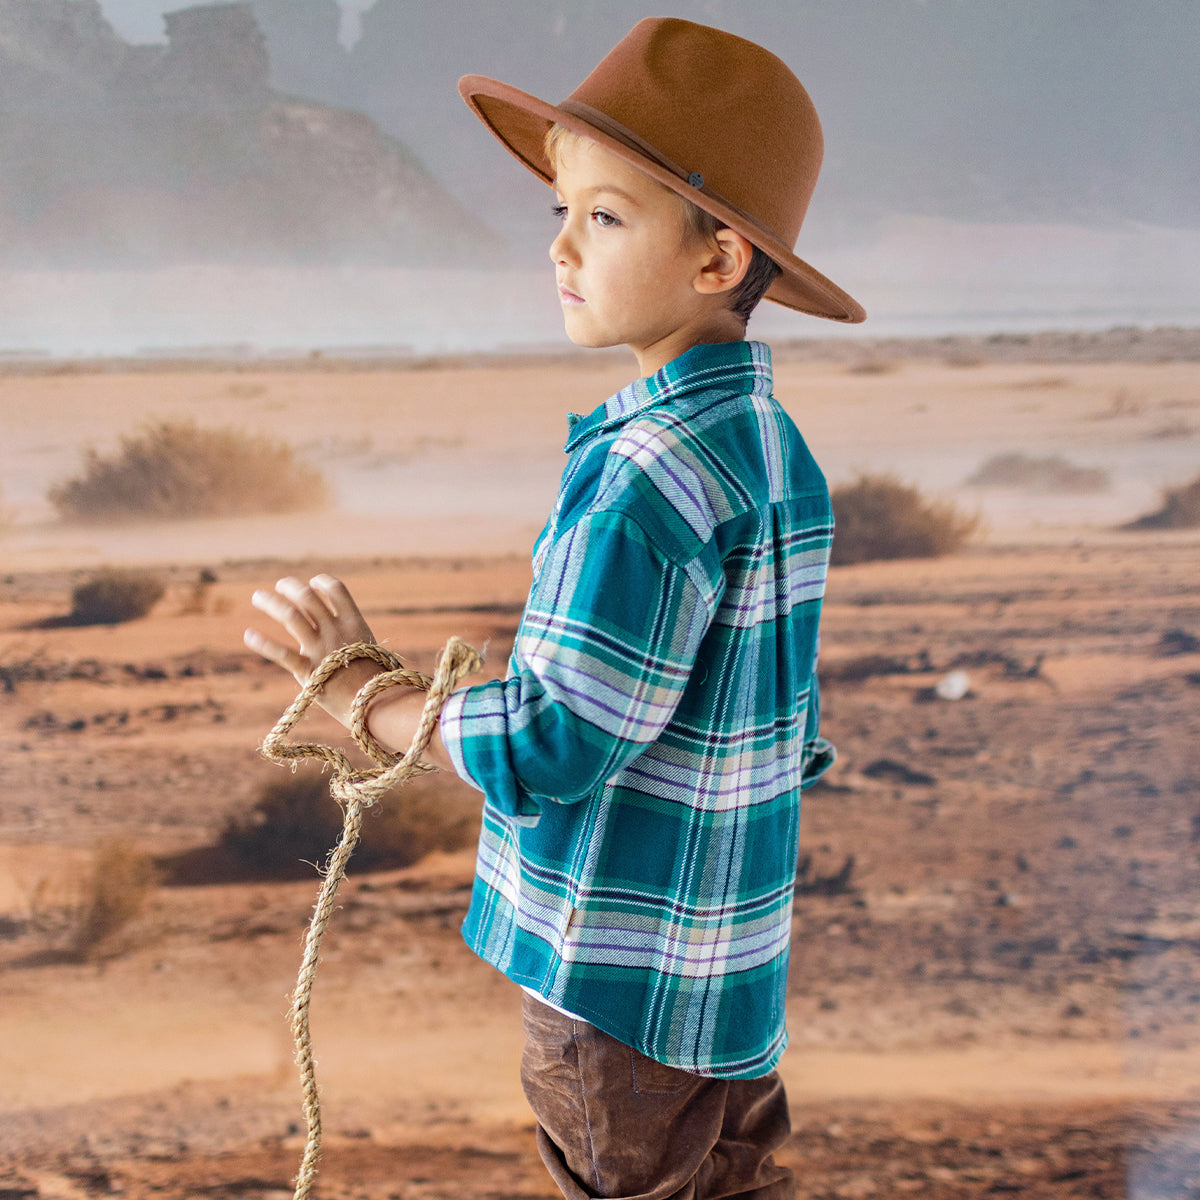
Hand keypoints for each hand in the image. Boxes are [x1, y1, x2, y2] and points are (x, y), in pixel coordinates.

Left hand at [244, 574, 380, 728]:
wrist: (378, 704)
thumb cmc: (375, 682)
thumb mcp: (369, 651)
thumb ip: (349, 638)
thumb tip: (335, 629)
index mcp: (354, 623)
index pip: (336, 590)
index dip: (321, 582)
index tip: (311, 583)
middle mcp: (336, 631)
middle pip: (308, 597)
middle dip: (290, 587)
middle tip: (279, 585)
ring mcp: (321, 649)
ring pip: (291, 616)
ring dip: (272, 602)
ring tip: (258, 596)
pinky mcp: (309, 671)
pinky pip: (282, 654)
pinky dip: (263, 643)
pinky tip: (249, 635)